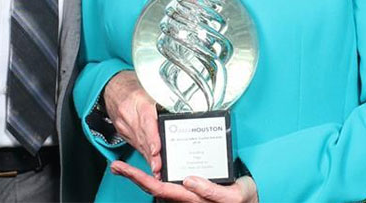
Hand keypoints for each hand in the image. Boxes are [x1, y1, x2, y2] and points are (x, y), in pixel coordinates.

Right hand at [102, 71, 161, 174]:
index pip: (147, 121)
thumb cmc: (135, 86)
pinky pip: (135, 143)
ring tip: (158, 171)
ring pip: (139, 143)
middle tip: (160, 169)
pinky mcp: (122, 131)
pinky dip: (144, 153)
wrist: (113, 86)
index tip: (157, 151)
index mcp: (140, 101)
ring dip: (149, 158)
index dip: (152, 138)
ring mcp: (124, 124)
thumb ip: (165, 100)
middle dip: (152, 155)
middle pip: (143, 137)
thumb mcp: (151, 87)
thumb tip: (184, 112)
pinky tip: (151, 163)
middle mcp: (130, 114)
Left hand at [110, 160, 258, 202]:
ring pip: (158, 185)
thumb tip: (189, 180)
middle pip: (153, 188)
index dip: (142, 179)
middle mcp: (185, 196)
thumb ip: (212, 192)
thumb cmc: (242, 199)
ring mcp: (186, 193)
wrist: (250, 202)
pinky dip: (153, 175)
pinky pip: (167, 181)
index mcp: (191, 198)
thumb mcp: (233, 196)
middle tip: (115, 166)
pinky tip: (147, 168)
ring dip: (139, 176)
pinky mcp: (189, 187)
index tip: (126, 170)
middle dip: (133, 177)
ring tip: (121, 167)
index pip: (160, 189)